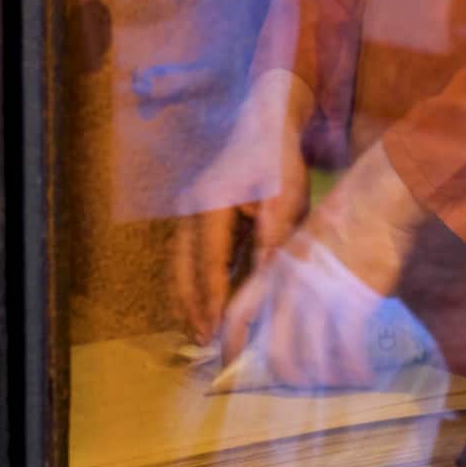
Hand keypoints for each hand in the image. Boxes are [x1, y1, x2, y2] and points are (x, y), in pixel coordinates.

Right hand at [170, 71, 314, 344]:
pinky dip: (190, 286)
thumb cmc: (278, 161)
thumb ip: (276, 231)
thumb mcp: (287, 194)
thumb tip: (267, 271)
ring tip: (197, 333)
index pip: (208, 260)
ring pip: (178, 265)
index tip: (216, 327)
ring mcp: (188, 215)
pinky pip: (185, 259)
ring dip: (185, 300)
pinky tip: (201, 309)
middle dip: (191, 306)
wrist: (263, 126)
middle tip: (202, 341)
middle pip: (182, 267)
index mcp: (212, 204)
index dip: (211, 296)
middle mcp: (191, 211)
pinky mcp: (194, 222)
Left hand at [219, 140, 434, 388]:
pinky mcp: (353, 303)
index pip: (238, 316)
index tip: (228, 368)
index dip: (230, 346)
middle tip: (299, 389)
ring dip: (324, 379)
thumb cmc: (343, 219)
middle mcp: (290, 289)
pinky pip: (349, 351)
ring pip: (311, 358)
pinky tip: (363, 374)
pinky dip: (355, 369)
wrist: (375, 200)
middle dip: (285, 377)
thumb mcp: (302, 245)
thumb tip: (294, 309)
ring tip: (337, 384)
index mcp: (272, 272)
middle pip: (275, 351)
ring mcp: (321, 298)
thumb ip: (292, 277)